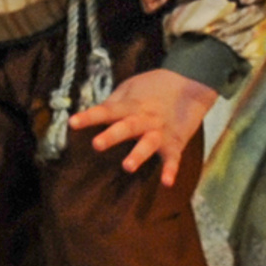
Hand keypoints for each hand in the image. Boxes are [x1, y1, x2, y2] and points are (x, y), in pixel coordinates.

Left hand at [72, 68, 216, 184]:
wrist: (192, 82)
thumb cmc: (154, 86)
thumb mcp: (131, 87)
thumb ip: (113, 102)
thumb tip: (93, 113)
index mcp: (131, 105)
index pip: (107, 110)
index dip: (90, 116)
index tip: (73, 123)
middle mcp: (144, 118)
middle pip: (127, 127)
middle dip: (112, 136)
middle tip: (97, 145)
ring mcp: (160, 131)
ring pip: (149, 143)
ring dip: (139, 155)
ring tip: (127, 166)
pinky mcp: (175, 143)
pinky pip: (173, 159)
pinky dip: (171, 170)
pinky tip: (167, 183)